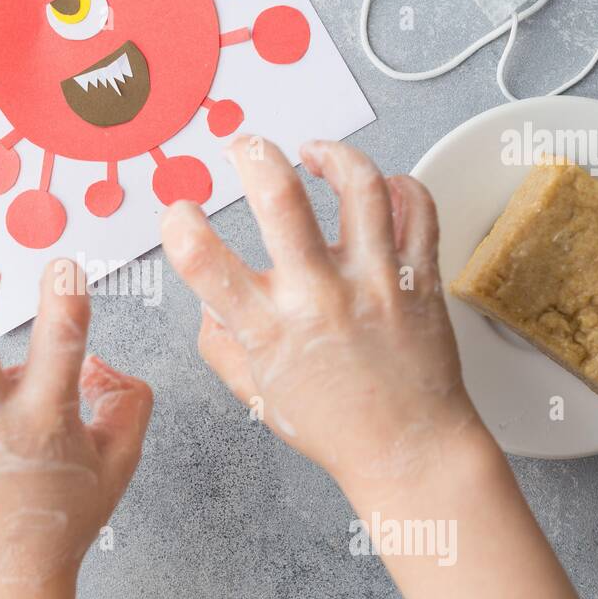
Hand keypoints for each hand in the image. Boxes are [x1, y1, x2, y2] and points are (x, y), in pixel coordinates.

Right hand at [161, 137, 481, 499]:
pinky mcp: (419, 279)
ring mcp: (374, 283)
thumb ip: (221, 342)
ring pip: (359, 185)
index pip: (203, 260)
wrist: (410, 451)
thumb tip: (207, 298)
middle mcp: (319, 297)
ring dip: (331, 154)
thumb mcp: (256, 394)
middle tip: (243, 147)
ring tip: (314, 153)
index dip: (178, 224)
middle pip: (280, 197)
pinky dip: (399, 185)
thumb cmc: (336, 428)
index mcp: (269, 329)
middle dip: (251, 153)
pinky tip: (378, 188)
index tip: (179, 214)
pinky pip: (417, 208)